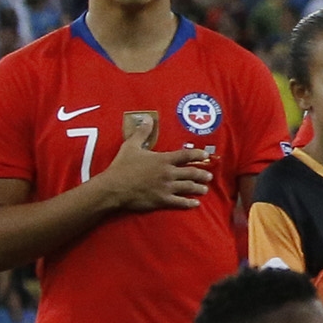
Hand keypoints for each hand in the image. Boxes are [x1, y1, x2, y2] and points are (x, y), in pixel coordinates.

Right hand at [99, 117, 214, 212]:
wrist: (113, 187)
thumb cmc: (121, 166)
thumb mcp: (131, 146)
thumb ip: (142, 132)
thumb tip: (148, 118)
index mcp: (163, 159)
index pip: (186, 155)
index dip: (198, 154)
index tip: (205, 155)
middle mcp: (168, 173)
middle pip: (192, 173)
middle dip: (203, 174)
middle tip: (209, 176)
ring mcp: (166, 187)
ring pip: (189, 187)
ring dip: (199, 188)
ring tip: (205, 189)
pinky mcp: (162, 200)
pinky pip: (180, 202)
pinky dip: (189, 203)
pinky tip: (195, 203)